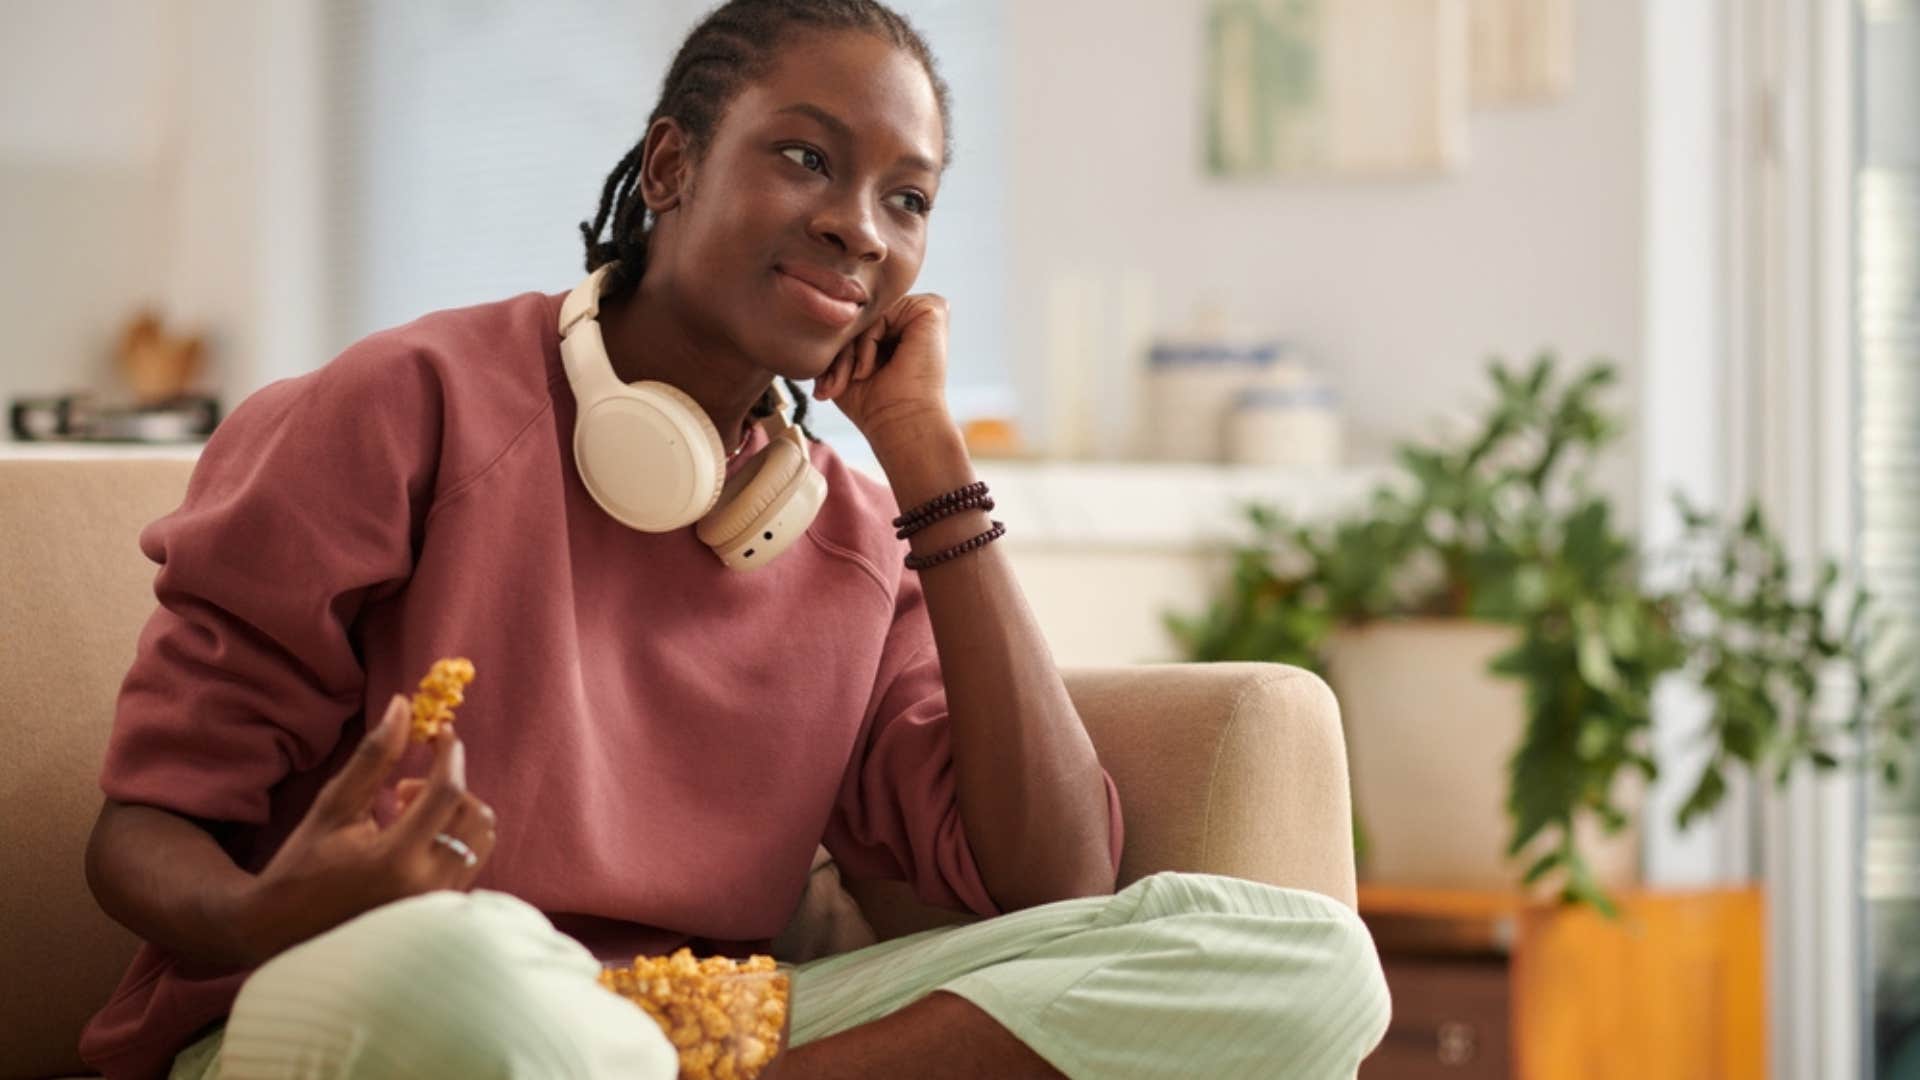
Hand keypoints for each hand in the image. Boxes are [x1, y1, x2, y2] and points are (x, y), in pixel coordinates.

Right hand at [229, 694, 496, 964]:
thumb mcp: (333, 806)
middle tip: (404, 789)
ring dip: (454, 813)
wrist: (284, 931)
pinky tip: (415, 841)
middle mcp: (425, 886)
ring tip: (406, 816)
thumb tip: (403, 705)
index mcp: (394, 859)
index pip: (447, 792)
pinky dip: (454, 839)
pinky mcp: (441, 913)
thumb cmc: (303, 866)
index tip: (441, 733)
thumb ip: (374, 757)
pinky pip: (473, 862)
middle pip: (474, 814)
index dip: (450, 754)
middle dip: (449, 787)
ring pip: (481, 839)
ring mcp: (436, 905)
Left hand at [812, 293, 952, 447]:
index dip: (839, 349)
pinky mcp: (932, 309)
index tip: (827, 386)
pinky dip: (868, 341)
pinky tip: (870, 368)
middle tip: (837, 384)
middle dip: (842, 350)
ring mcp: (924, 311)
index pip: (857, 320)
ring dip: (852, 349)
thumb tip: (821, 309)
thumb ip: (839, 337)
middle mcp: (914, 317)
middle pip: (862, 315)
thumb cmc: (874, 405)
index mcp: (900, 328)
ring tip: (857, 378)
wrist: (900, 425)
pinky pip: (882, 312)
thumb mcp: (845, 365)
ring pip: (868, 314)